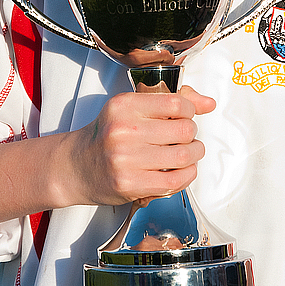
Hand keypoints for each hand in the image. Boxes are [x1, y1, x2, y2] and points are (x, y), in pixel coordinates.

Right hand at [65, 85, 215, 206]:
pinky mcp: (130, 184)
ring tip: (187, 154)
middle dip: (192, 135)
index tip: (185, 116)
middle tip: (187, 138)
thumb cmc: (106, 135)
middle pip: (184, 130)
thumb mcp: (131, 108)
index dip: (189, 111)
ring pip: (184, 156)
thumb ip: (171, 101)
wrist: (76, 166)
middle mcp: (124, 130)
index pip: (176, 103)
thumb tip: (208, 103)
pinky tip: (181, 170)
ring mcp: (126, 159)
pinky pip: (175, 181)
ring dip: (194, 155)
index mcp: (124, 105)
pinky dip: (186, 175)